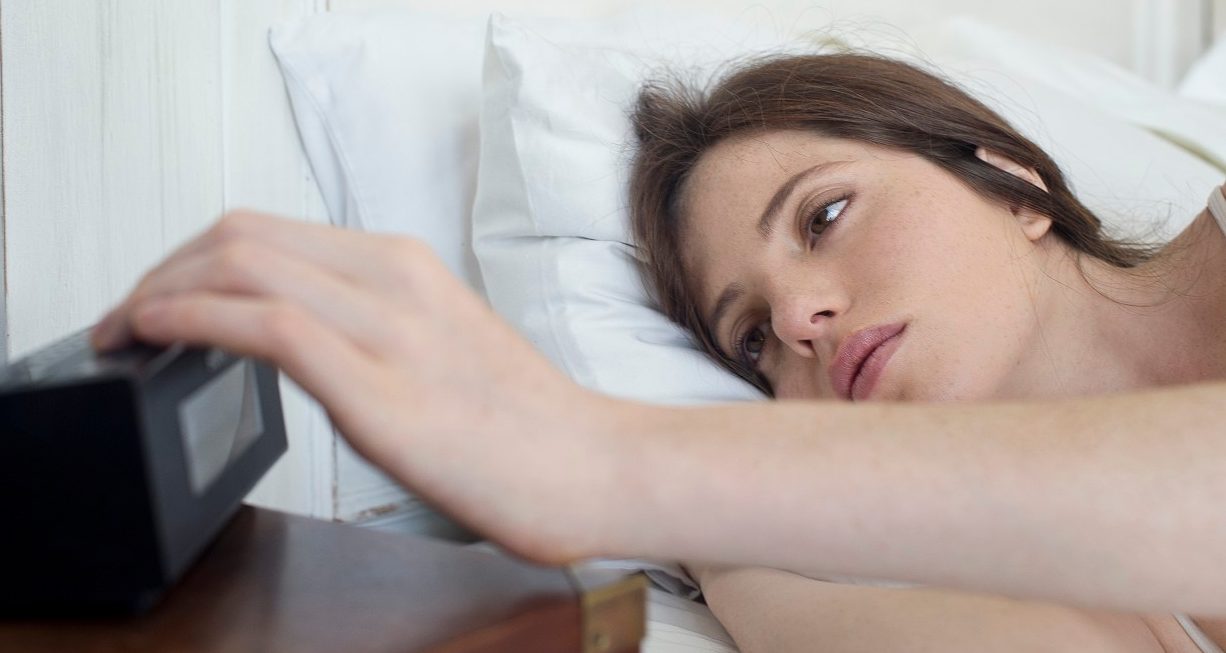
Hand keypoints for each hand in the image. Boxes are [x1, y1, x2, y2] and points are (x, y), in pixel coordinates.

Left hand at [91, 210, 624, 562]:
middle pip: (239, 235)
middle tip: (129, 319)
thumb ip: (370, 328)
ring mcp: (390, 328)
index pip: (267, 232)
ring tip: (128, 333)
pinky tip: (159, 339)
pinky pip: (266, 324)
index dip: (189, 258)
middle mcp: (394, 279)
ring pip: (241, 265)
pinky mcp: (382, 388)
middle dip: (161, 271)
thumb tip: (293, 337)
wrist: (592, 466)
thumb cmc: (523, 424)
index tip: (158, 299)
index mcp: (405, 267)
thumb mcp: (437, 345)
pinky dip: (191, 319)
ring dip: (159, 292)